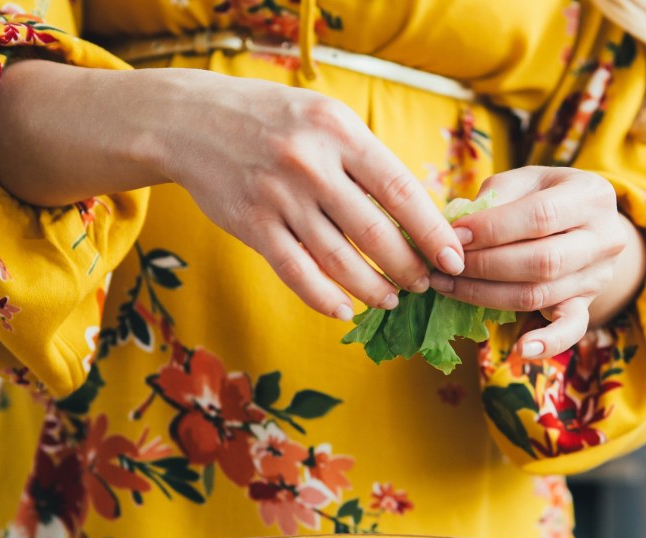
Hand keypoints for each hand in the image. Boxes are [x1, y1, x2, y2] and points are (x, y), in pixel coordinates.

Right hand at [0, 61, 463, 320]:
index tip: (455, 258)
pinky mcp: (251, 225)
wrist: (190, 120)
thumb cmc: (274, 121)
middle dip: (409, 267)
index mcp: (339, 131)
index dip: (432, 231)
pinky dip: (325, 298)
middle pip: (375, 232)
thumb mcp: (325, 119)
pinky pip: (297, 273)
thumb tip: (420, 213)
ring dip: (373, 287)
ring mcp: (278, 196)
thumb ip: (366, 160)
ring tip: (392, 298)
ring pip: (339, 260)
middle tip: (426, 284)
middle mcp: (310, 163)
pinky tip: (346, 310)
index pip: (400, 189)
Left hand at [429, 167, 645, 359]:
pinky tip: (522, 350)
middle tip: (447, 264)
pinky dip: (548, 343)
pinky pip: (571, 329)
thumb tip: (455, 232)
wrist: (583, 222)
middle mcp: (606, 238)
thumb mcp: (525, 181)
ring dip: (487, 295)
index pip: (540, 216)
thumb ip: (496, 199)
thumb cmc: (544, 196)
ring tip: (449, 287)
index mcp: (592, 196)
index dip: (493, 229)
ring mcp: (599, 276)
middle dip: (486, 265)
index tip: (454, 235)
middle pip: (542, 261)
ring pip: (541, 294)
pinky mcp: (587, 304)